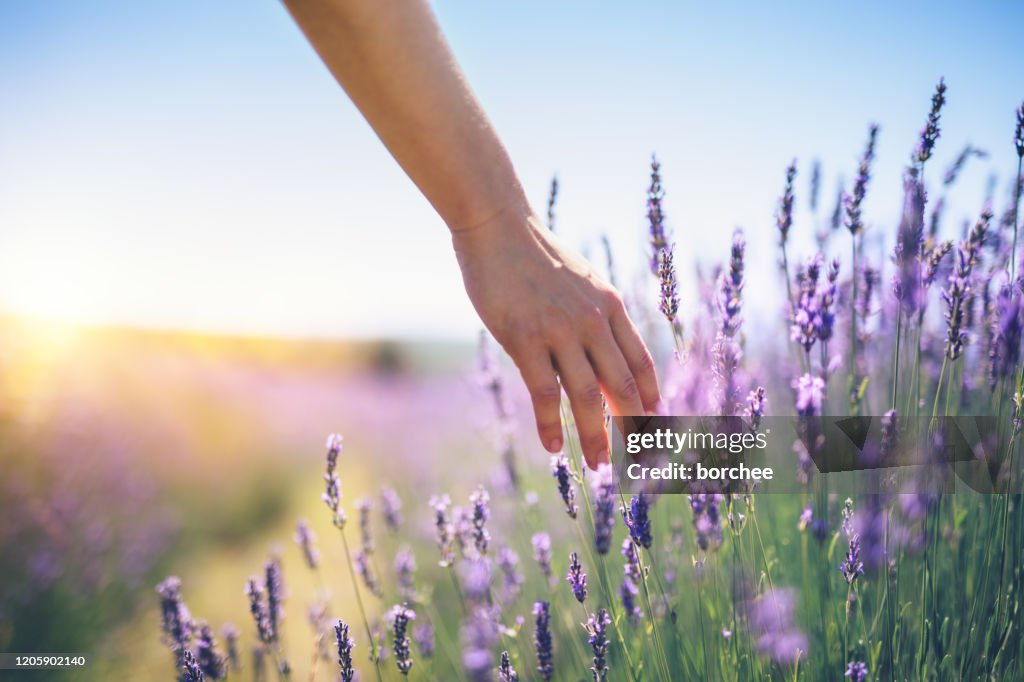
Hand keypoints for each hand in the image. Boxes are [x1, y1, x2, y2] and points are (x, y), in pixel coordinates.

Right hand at [453, 207, 660, 468]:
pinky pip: (545, 393)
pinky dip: (551, 425)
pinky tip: (553, 447)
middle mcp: (592, 321)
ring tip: (599, 464)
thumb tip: (605, 353)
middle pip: (622, 386)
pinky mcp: (525, 339)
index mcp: (610, 307)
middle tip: (636, 458)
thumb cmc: (536, 256)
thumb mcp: (581, 281)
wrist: (498, 227)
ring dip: (596, 436)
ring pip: (587, 397)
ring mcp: (559, 330)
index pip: (641, 363)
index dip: (650, 399)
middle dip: (632, 427)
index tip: (654, 425)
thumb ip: (596, 316)